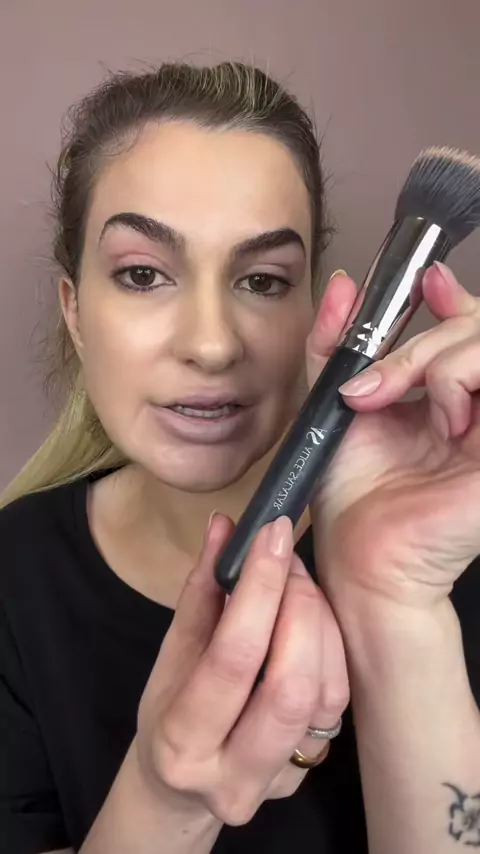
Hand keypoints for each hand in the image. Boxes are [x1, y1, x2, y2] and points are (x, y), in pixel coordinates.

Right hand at [136, 515, 347, 826]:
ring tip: (299, 583)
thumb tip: (223, 526)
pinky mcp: (312, 771)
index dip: (259, 589)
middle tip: (288, 559)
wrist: (182, 784)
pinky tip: (313, 618)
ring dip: (321, 623)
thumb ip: (200, 590)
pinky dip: (331, 648)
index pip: (233, 658)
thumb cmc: (170, 708)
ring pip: (326, 694)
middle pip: (290, 685)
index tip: (272, 535)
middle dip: (299, 607)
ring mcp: (279, 782)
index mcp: (182, 743)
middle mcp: (234, 778)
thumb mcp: (172, 652)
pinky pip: (337, 703)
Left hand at [306, 262, 479, 612]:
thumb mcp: (337, 405)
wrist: (362, 554)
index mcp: (448, 398)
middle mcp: (479, 409)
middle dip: (426, 340)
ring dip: (444, 359)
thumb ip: (336, 345)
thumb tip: (345, 287)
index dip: (455, 297)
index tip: (425, 283)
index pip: (472, 328)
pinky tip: (444, 423)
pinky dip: (462, 385)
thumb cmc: (354, 494)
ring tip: (406, 401)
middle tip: (378, 383)